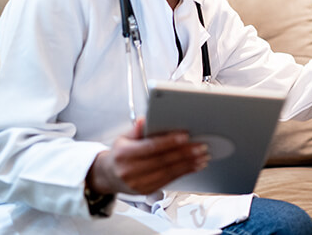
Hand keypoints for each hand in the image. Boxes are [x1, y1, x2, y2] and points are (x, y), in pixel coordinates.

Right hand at [87, 117, 209, 195]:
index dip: (169, 142)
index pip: (151, 147)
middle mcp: (130, 171)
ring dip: (189, 164)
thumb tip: (146, 119)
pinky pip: (169, 180)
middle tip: (201, 146)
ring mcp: (138, 184)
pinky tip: (195, 165)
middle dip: (185, 153)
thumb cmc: (120, 153)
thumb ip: (136, 129)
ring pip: (168, 172)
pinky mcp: (147, 191)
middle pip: (163, 161)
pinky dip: (184, 172)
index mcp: (124, 154)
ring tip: (202, 156)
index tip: (185, 136)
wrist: (109, 176)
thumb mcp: (123, 137)